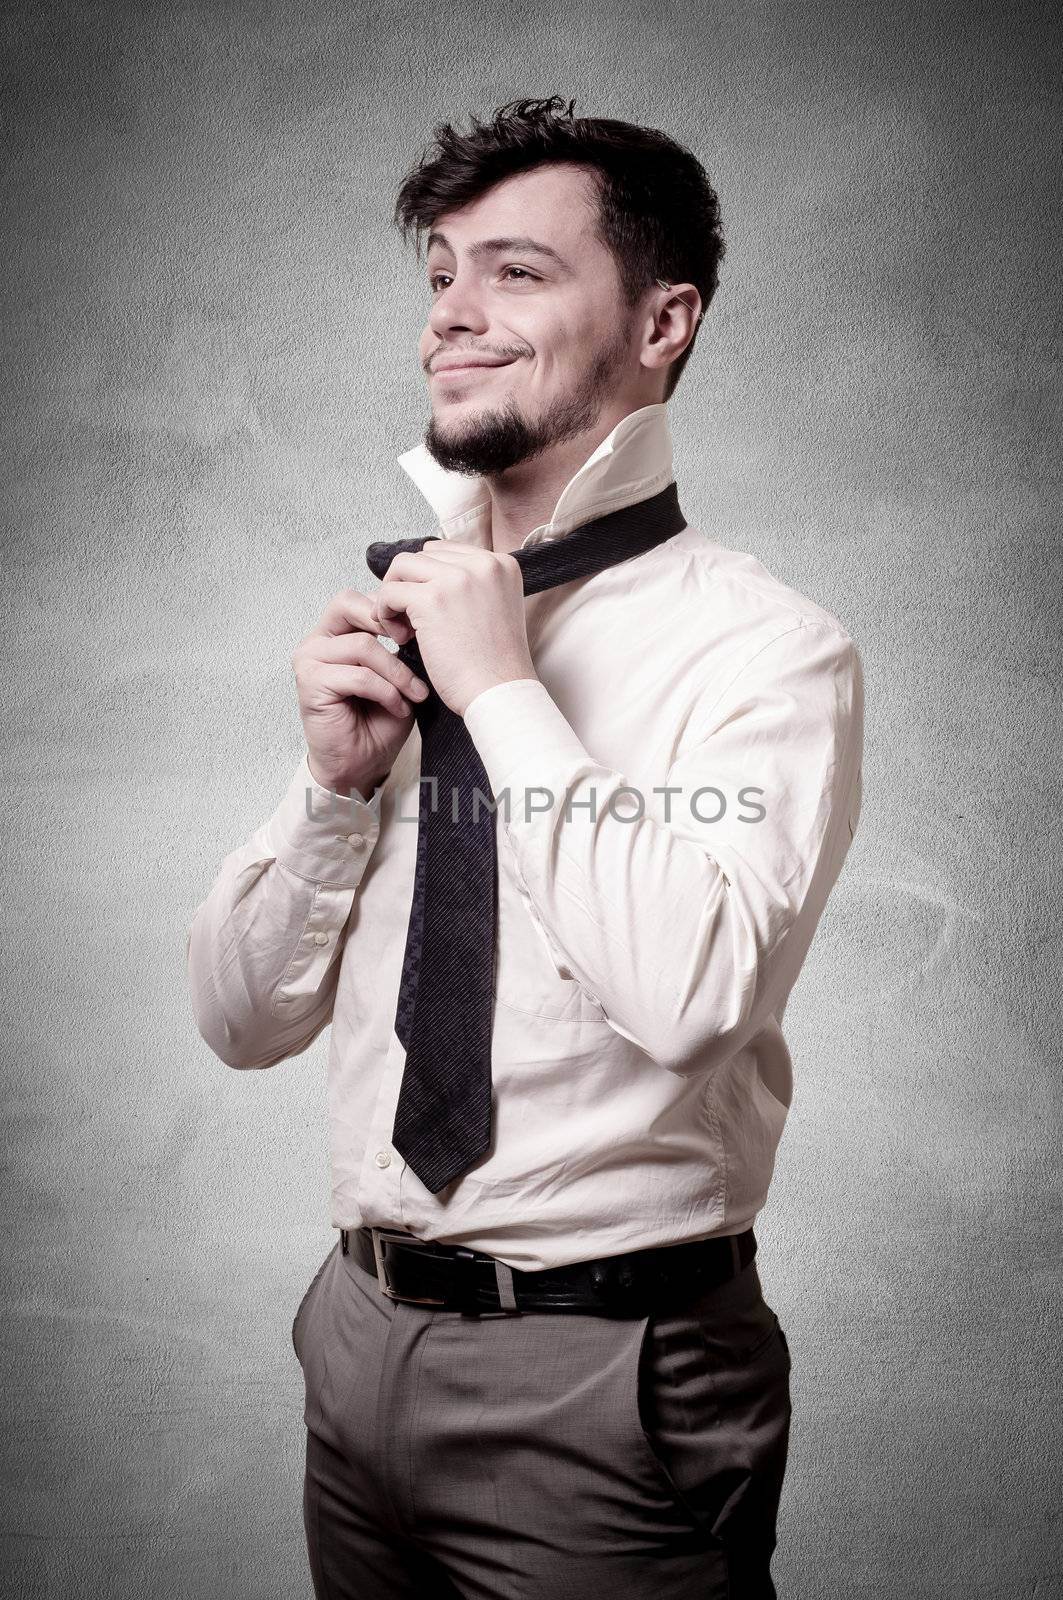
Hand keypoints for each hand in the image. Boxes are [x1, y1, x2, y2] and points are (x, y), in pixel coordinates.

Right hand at [291, 588, 430, 797]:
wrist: (363, 764)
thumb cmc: (380, 721)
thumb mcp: (399, 672)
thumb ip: (399, 642)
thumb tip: (420, 615)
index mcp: (336, 632)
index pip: (360, 598)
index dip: (392, 609)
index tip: (422, 631)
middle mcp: (318, 641)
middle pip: (349, 603)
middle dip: (387, 623)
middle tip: (414, 644)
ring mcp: (310, 660)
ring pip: (362, 645)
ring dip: (396, 671)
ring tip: (414, 693)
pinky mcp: (310, 684)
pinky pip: (358, 676)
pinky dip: (385, 691)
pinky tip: (398, 707)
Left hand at [373, 542, 537, 716]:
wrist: (500, 694)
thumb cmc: (494, 666)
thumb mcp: (494, 611)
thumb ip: (469, 588)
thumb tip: (421, 577)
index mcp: (501, 564)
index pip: (446, 552)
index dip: (428, 580)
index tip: (427, 610)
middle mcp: (482, 564)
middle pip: (422, 556)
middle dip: (410, 586)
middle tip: (411, 622)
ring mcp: (457, 578)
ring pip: (401, 567)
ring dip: (394, 596)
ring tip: (403, 629)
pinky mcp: (432, 599)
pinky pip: (390, 592)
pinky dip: (385, 613)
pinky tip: (400, 637)